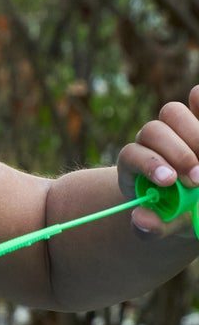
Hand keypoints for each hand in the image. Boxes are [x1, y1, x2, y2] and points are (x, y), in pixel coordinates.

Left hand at [118, 87, 198, 234]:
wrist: (191, 203)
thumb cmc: (177, 212)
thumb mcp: (167, 223)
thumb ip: (153, 226)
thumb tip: (141, 220)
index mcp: (136, 163)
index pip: (132, 154)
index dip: (149, 164)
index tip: (169, 182)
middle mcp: (152, 140)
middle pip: (153, 130)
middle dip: (176, 153)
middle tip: (197, 178)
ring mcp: (174, 126)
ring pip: (173, 112)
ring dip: (194, 133)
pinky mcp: (196, 118)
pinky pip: (196, 98)